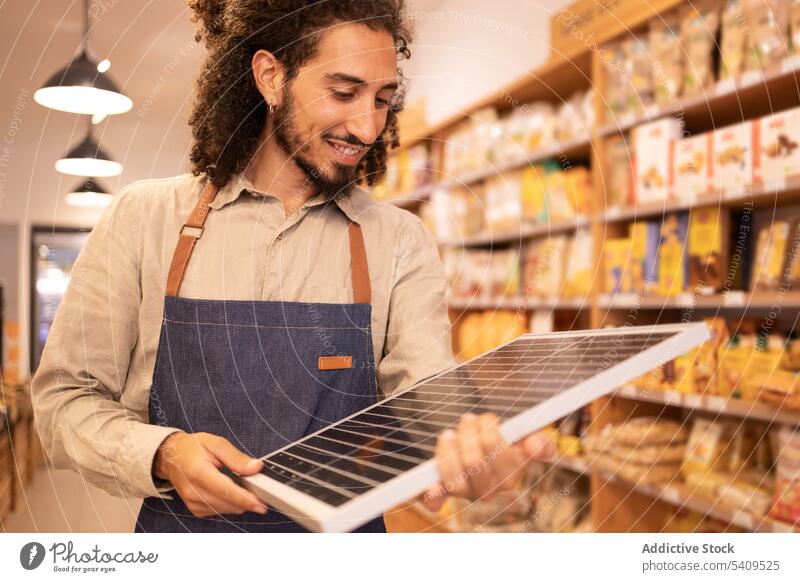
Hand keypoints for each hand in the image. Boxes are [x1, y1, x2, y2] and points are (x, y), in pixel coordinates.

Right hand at [154, 432, 268, 517]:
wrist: (170, 457)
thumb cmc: (193, 448)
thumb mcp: (216, 443)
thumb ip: (236, 457)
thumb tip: (255, 468)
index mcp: (198, 472)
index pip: (224, 490)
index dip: (244, 498)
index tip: (261, 504)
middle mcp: (192, 491)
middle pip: (226, 503)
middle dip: (247, 500)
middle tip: (261, 492)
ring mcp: (192, 502)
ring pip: (225, 509)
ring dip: (239, 502)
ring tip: (245, 487)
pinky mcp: (195, 509)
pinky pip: (219, 510)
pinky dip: (229, 503)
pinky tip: (230, 491)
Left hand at [420, 413, 555, 511]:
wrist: (474, 445)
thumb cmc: (499, 438)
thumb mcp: (523, 436)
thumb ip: (539, 441)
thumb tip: (535, 444)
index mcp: (511, 474)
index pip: (498, 451)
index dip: (490, 432)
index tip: (488, 419)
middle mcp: (490, 489)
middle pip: (474, 461)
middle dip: (467, 433)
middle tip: (468, 419)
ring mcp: (466, 493)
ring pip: (454, 477)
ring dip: (447, 449)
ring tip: (449, 434)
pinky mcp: (443, 493)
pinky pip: (436, 501)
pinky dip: (433, 496)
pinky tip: (432, 488)